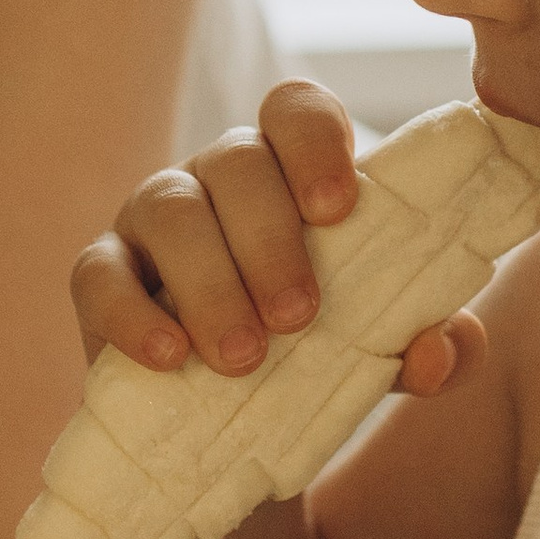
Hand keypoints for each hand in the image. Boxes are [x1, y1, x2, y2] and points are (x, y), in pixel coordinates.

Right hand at [71, 75, 484, 404]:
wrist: (231, 427)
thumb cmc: (316, 357)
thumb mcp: (380, 354)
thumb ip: (427, 345)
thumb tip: (441, 349)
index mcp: (291, 172)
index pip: (296, 111)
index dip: (315, 143)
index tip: (339, 211)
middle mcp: (219, 178)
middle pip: (237, 160)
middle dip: (270, 240)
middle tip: (299, 318)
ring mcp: (152, 218)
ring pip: (170, 209)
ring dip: (211, 283)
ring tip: (244, 358)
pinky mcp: (100, 275)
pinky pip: (98, 274)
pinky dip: (131, 314)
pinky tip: (168, 356)